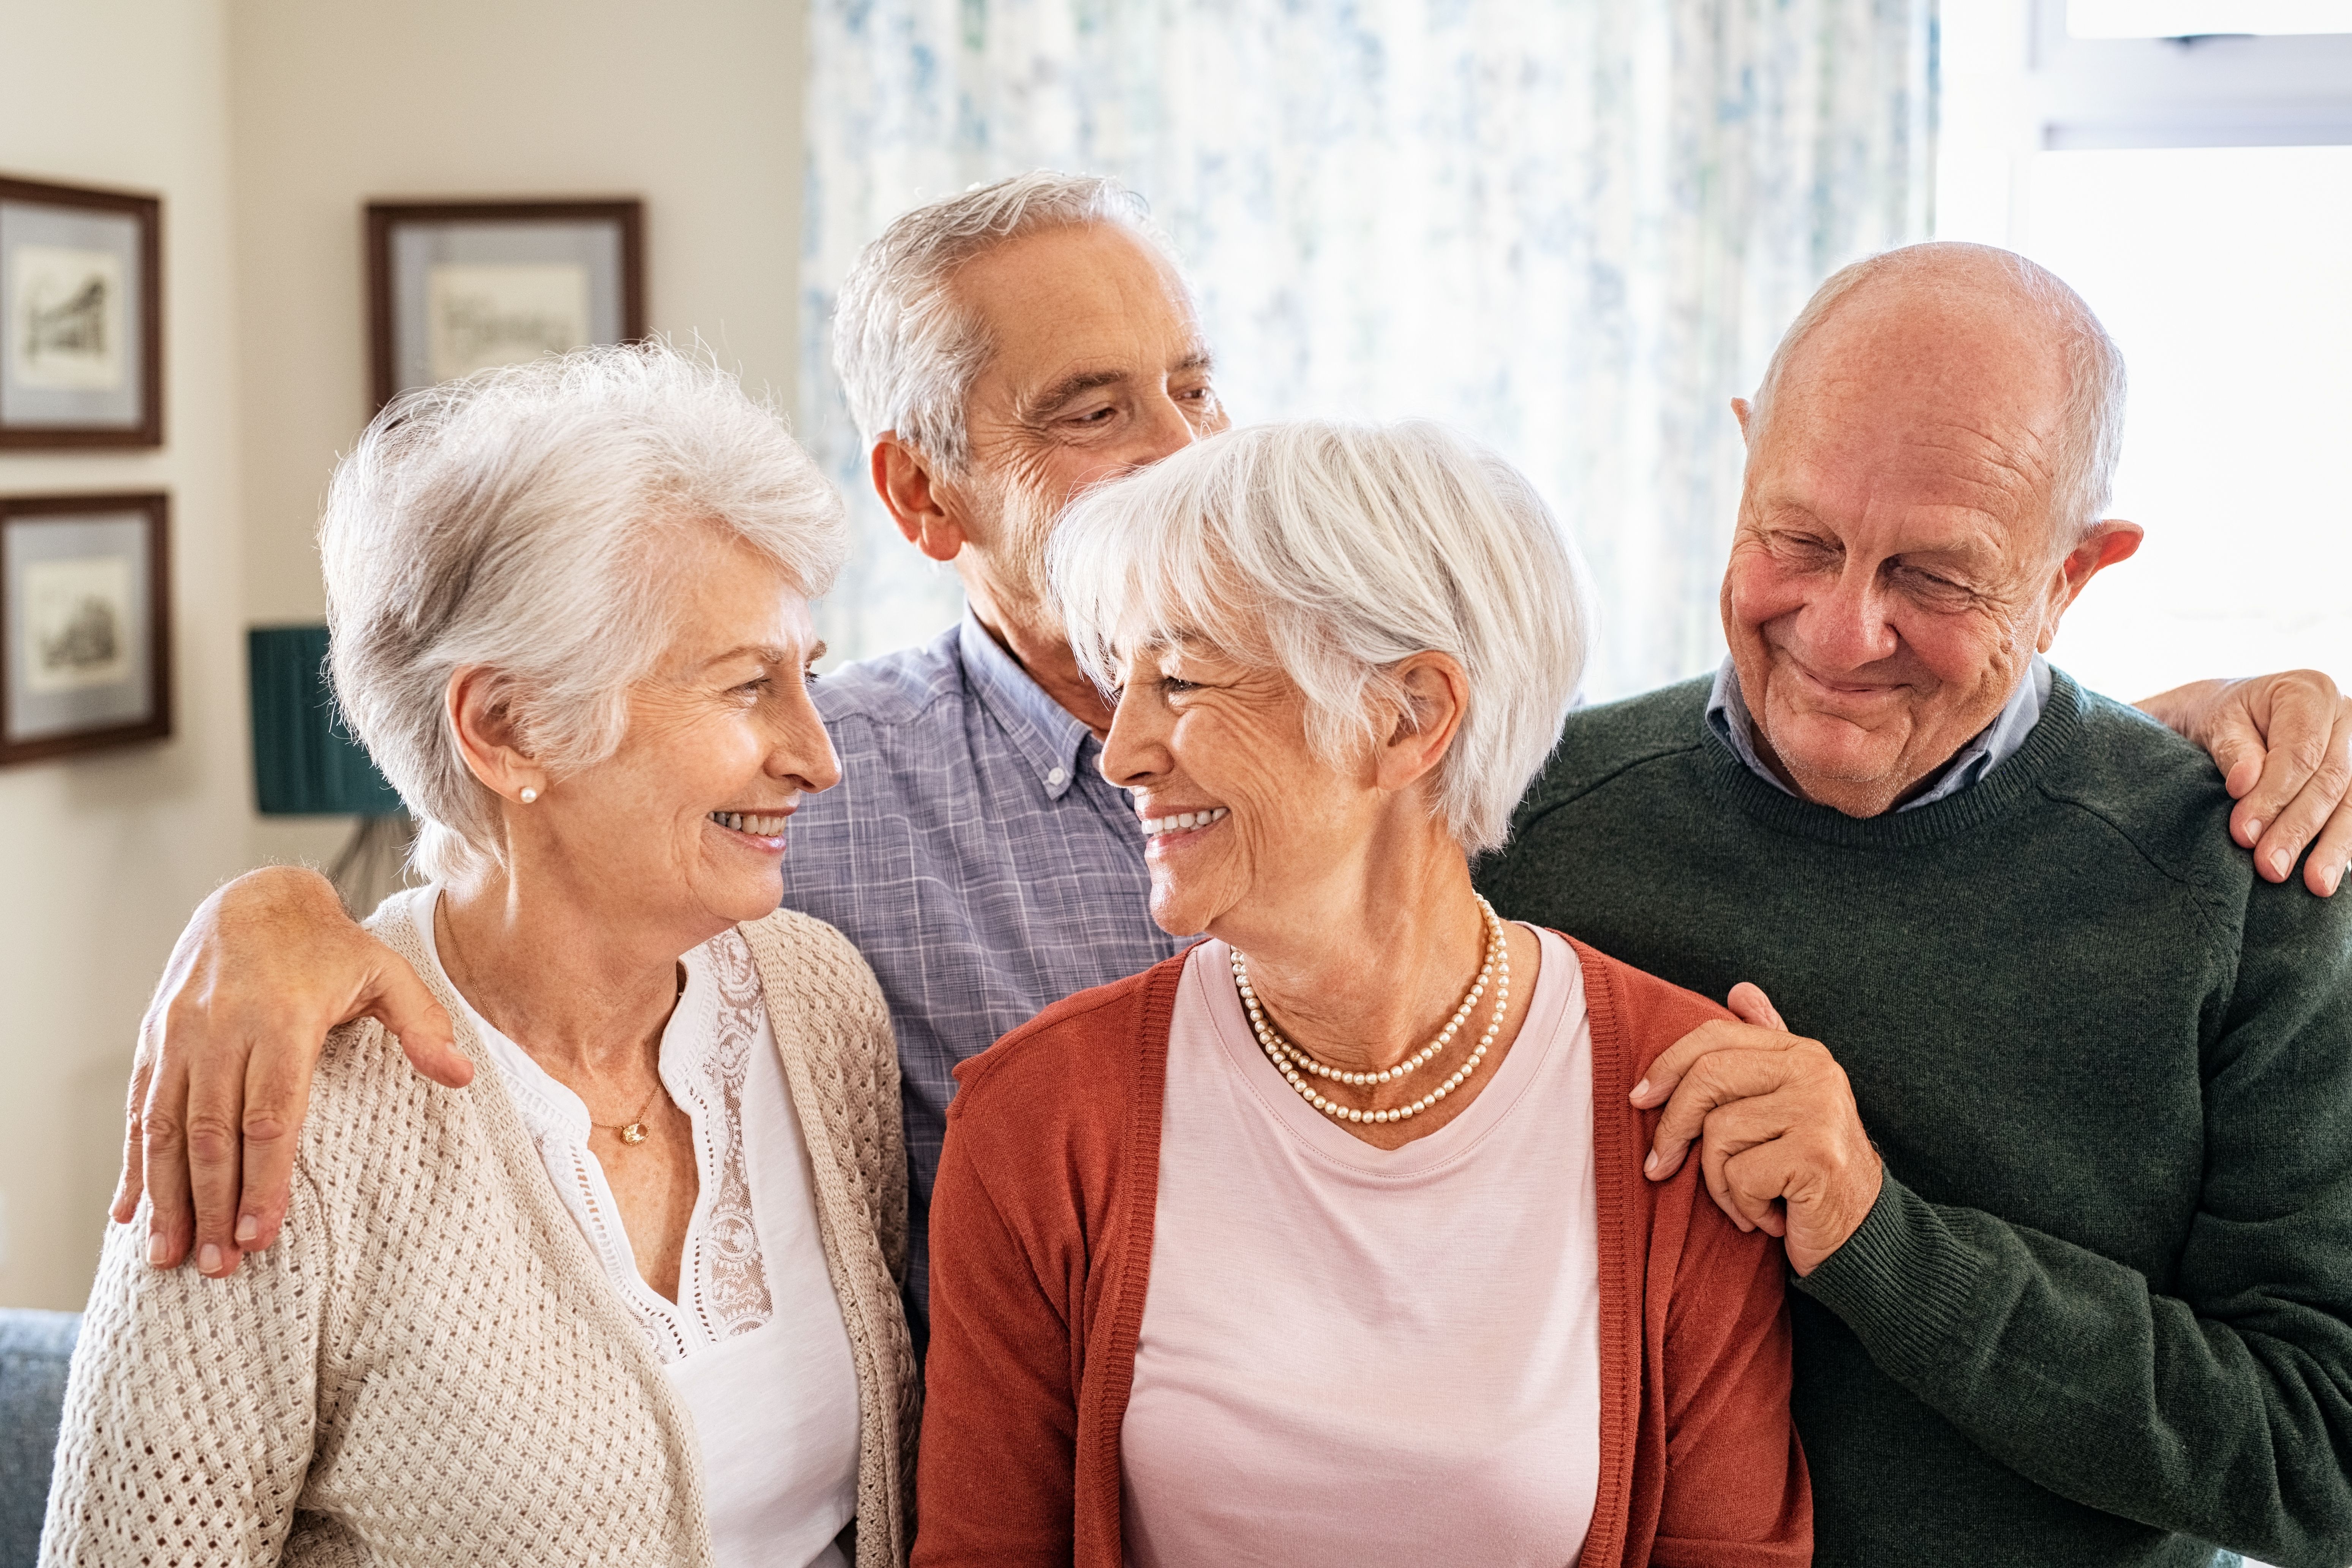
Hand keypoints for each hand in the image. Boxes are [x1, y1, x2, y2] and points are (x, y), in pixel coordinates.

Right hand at [116, 866, 465, 1277]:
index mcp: (281, 1019)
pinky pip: (138, 1110)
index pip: (269, 1115)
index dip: (263, 1179)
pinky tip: (128, 1213)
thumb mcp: (387, 972)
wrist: (251, 899)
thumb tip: (462, 1076)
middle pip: (213, 1133)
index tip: (260, 1235)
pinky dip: (132, 1165)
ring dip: (166, 1198)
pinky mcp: (152, 1041)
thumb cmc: (328, 947)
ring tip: (169, 1258)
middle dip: (212, 1206)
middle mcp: (220, 1029)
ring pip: (166, 1129)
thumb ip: (424, 1025)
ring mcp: (178, 1036)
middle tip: (218, 1268)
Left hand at [1630, 984, 1881, 1274]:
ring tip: (1747, 1198)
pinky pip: (1740, 1175)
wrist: (1862, 1235)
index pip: (1716, 1035)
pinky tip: (1772, 1217)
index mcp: (1803, 1052)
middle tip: (1659, 1166)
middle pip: (1708, 1078)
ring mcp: (1819, 1111)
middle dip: (1672, 1128)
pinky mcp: (1816, 1155)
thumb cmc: (1807, 1172)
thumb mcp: (1786, 1103)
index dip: (1666, 1065)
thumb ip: (1765, 1047)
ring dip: (1718, 1182)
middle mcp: (1816, 1072)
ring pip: (1718, 1134)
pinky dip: (1744, 1207)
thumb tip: (1740, 990)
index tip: (1638, 1099)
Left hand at [2137, 672, 2351, 895]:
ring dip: (2332, 847)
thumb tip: (2244, 782)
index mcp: (2310, 692)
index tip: (2243, 833)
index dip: (2273, 797)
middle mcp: (2346, 716)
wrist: (2231, 719)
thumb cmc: (2222, 719)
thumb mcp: (2215, 723)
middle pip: (2329, 780)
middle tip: (2270, 867)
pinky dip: (2344, 844)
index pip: (2299, 753)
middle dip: (2298, 829)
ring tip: (2315, 884)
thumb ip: (2232, 750)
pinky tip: (2331, 874)